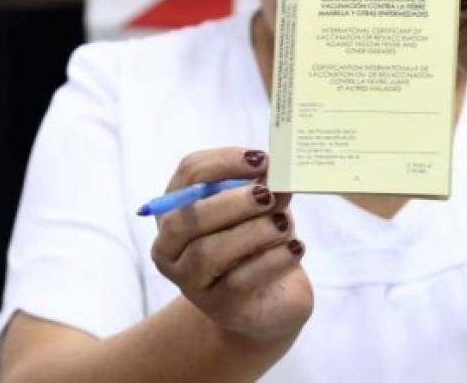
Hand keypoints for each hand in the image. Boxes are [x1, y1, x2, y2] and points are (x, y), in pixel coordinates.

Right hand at [151, 148, 312, 342]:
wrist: (269, 300)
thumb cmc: (258, 242)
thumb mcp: (261, 209)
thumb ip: (265, 189)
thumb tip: (280, 173)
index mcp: (176, 209)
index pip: (188, 175)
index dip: (223, 162)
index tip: (261, 159)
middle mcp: (171, 248)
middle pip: (187, 219)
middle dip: (231, 202)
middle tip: (268, 194)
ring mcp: (191, 282)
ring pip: (208, 253)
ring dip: (252, 232)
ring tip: (285, 224)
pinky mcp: (219, 307)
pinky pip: (239, 281)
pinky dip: (272, 260)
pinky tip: (295, 248)